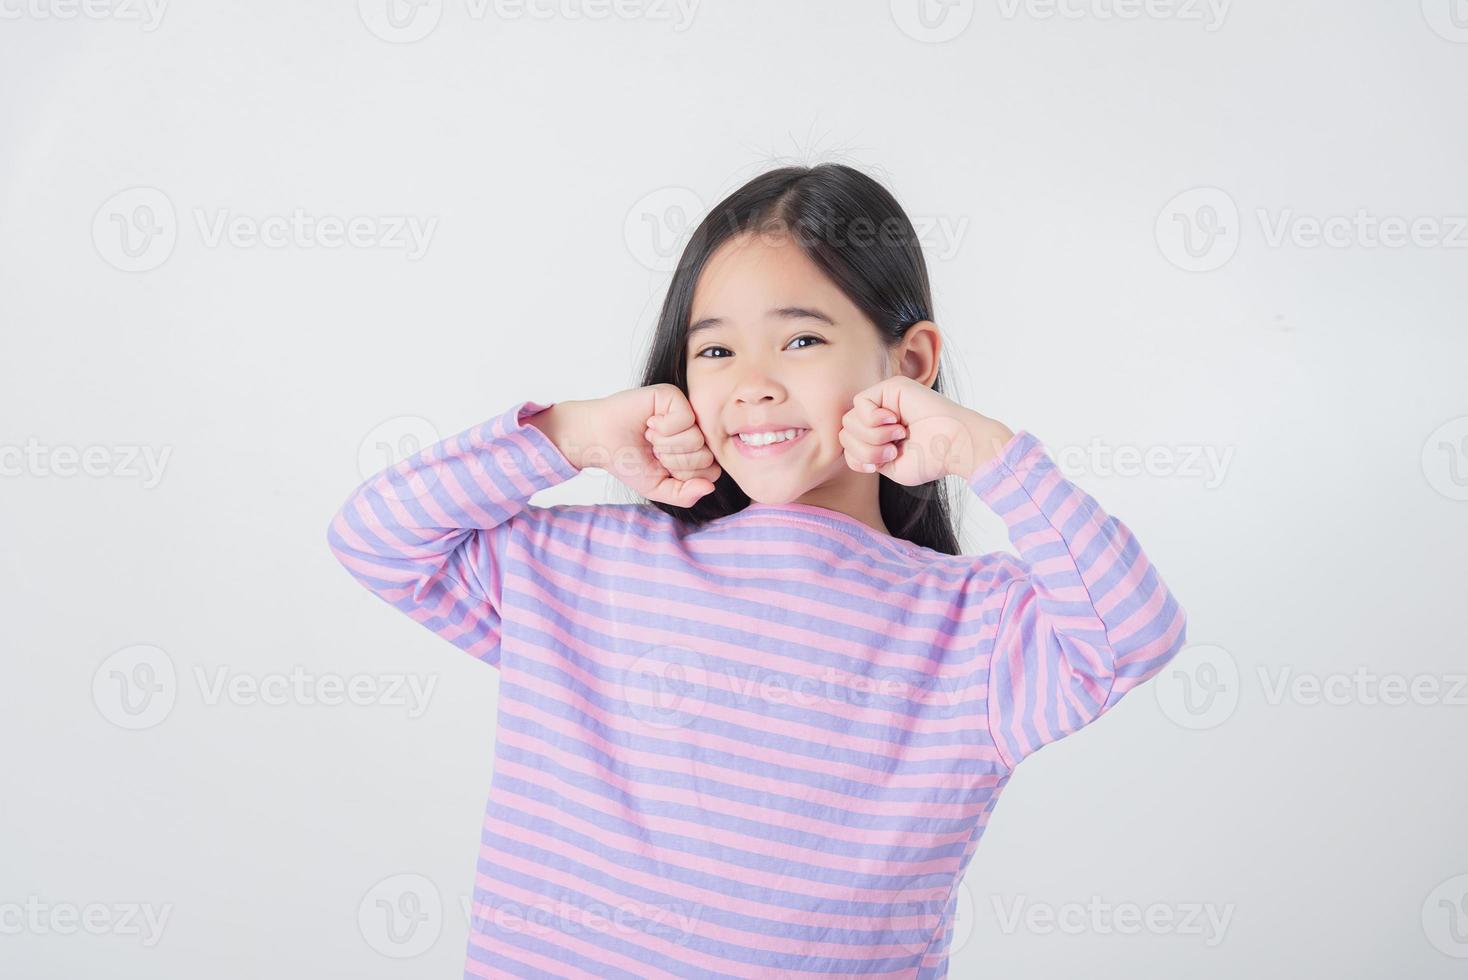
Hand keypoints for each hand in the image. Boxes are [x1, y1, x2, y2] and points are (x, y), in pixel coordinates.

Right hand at [575, 384, 720, 507]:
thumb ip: (685, 495)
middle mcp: (695, 432)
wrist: (599, 440)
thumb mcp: (658, 488)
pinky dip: (663, 427)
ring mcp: (686, 413)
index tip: (660, 466)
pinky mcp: (674, 397)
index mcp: (695, 453)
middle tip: (652, 449)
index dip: (683, 475)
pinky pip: (686, 419)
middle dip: (672, 460)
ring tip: (649, 436)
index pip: (711, 472)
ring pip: (696, 439)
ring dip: (664, 443)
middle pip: (705, 456)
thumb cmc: (627, 461)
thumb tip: (710, 487)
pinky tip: (649, 423)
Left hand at [839, 376, 1013, 484]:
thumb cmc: (929, 459)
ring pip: (849, 420)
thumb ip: (862, 455)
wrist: (955, 446)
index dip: (858, 459)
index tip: (880, 465)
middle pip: (845, 432)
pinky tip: (895, 422)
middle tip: (891, 451)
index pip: (847, 445)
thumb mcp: (887, 465)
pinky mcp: (891, 387)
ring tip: (897, 437)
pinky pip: (860, 403)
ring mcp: (884, 400)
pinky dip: (873, 420)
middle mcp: (879, 416)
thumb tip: (844, 437)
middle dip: (864, 449)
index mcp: (879, 435)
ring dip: (871, 436)